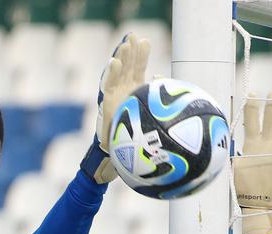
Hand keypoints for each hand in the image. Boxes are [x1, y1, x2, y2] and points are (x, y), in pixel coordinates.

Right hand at [82, 33, 150, 183]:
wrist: (118, 159)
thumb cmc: (136, 143)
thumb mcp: (152, 123)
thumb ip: (158, 105)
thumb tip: (165, 83)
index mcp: (134, 94)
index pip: (137, 70)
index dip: (141, 56)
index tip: (146, 41)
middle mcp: (123, 93)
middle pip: (127, 68)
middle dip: (130, 51)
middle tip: (135, 36)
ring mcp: (114, 98)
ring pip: (117, 74)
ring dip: (121, 58)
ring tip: (125, 43)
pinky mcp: (106, 105)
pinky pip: (108, 87)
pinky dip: (111, 74)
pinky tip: (114, 62)